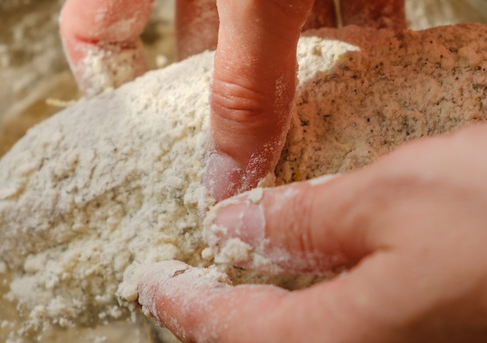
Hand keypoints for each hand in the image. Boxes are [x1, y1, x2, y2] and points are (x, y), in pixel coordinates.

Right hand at [59, 0, 403, 199]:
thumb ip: (243, 81)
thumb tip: (227, 180)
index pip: (98, 31)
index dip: (110, 90)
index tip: (138, 156)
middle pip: (202, 48)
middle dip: (232, 106)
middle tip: (252, 165)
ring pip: (278, 34)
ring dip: (309, 80)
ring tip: (330, 137)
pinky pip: (346, 6)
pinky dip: (365, 40)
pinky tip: (388, 80)